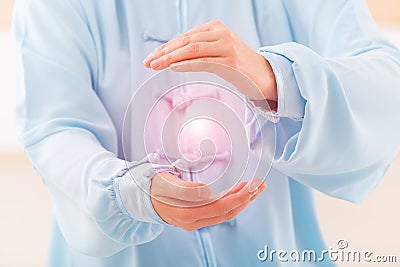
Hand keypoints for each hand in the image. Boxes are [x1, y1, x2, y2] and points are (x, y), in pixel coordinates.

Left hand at [143, 20, 276, 100]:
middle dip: (164, 52)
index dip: (165, 47)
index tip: (152, 57)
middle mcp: (221, 34)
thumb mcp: (217, 52)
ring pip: (192, 49)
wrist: (264, 75)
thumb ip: (199, 52)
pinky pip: (204, 61)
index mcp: (215, 28)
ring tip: (156, 65)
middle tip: (148, 62)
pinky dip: (187, 64)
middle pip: (185, 41)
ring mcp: (227, 47)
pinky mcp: (231, 62)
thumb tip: (173, 61)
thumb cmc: (239, 66)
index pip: (184, 36)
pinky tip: (174, 67)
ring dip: (170, 58)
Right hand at [150, 172, 266, 230]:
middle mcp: (194, 221)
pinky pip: (219, 211)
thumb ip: (187, 190)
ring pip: (225, 212)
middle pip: (227, 212)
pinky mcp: (197, 216)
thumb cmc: (154, 188)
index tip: (251, 187)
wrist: (144, 198)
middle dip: (246, 198)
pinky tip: (238, 193)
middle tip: (260, 185)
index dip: (238, 197)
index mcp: (187, 214)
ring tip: (254, 188)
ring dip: (242, 200)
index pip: (220, 207)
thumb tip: (207, 192)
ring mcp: (196, 220)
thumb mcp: (167, 184)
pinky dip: (232, 201)